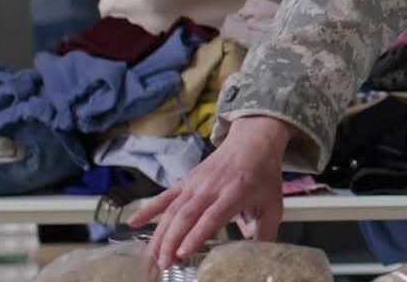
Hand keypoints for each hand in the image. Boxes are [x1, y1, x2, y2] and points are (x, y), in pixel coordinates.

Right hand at [129, 116, 290, 268]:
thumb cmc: (263, 175)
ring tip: (154, 257)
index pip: (211, 216)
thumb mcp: (273, 205)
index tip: (183, 253)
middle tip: (165, 264)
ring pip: (172, 210)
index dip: (196, 235)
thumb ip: (266, 233)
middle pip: (186, 215)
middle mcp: (211, 188)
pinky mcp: (186, 181)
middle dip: (172, 241)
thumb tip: (259, 258)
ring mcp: (196, 184)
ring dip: (161, 234)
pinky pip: (165, 197)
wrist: (253, 142)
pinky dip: (148, 209)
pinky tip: (133, 224)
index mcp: (235, 193)